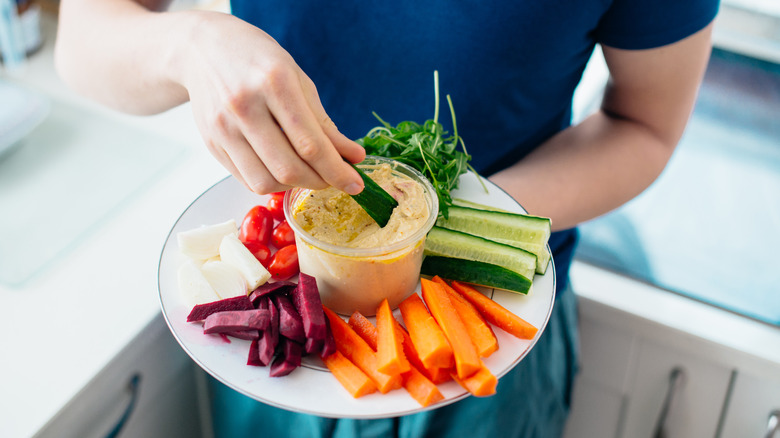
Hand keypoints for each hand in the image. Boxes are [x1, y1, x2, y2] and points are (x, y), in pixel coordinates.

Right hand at [176, 11, 364, 194]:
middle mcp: (245, 106)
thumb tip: (353, 157)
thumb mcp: (298, 80)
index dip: (337, 170)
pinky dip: (272, 181)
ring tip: (309, 173)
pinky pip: (247, 179)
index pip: (311, 144)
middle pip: (289, 168)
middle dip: (320, 182)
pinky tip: (283, 168)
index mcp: (274, 83)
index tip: (356, 183)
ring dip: (295, 185)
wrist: (204, 49)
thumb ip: (324, 123)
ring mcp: (224, 128)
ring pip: (266, 181)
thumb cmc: (258, 61)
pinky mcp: (212, 143)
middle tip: (335, 180)